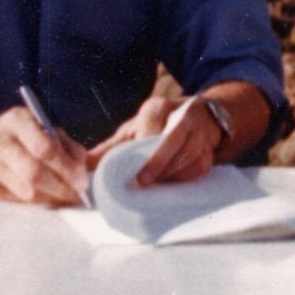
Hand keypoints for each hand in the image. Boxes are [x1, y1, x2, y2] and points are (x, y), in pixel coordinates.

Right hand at [0, 106, 89, 205]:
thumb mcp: (39, 124)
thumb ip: (64, 142)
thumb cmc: (17, 133)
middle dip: (61, 187)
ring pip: (26, 191)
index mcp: (17, 121)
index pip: (44, 148)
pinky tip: (48, 198)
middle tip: (79, 194)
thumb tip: (87, 164)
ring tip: (67, 197)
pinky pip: (18, 200)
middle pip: (34, 173)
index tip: (82, 180)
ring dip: (52, 197)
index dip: (66, 168)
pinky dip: (38, 201)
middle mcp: (0, 142)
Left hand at [88, 94, 217, 186]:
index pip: (152, 122)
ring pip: (189, 155)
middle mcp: (183, 116)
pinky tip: (171, 184)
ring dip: (171, 173)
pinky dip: (184, 177)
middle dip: (159, 162)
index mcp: (159, 107)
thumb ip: (111, 147)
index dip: (144, 143)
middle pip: (174, 139)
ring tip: (155, 186)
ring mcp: (200, 133)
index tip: (136, 166)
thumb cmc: (159, 125)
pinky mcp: (209, 151)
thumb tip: (84, 165)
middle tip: (143, 182)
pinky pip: (199, 167)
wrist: (202, 116)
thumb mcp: (134, 127)